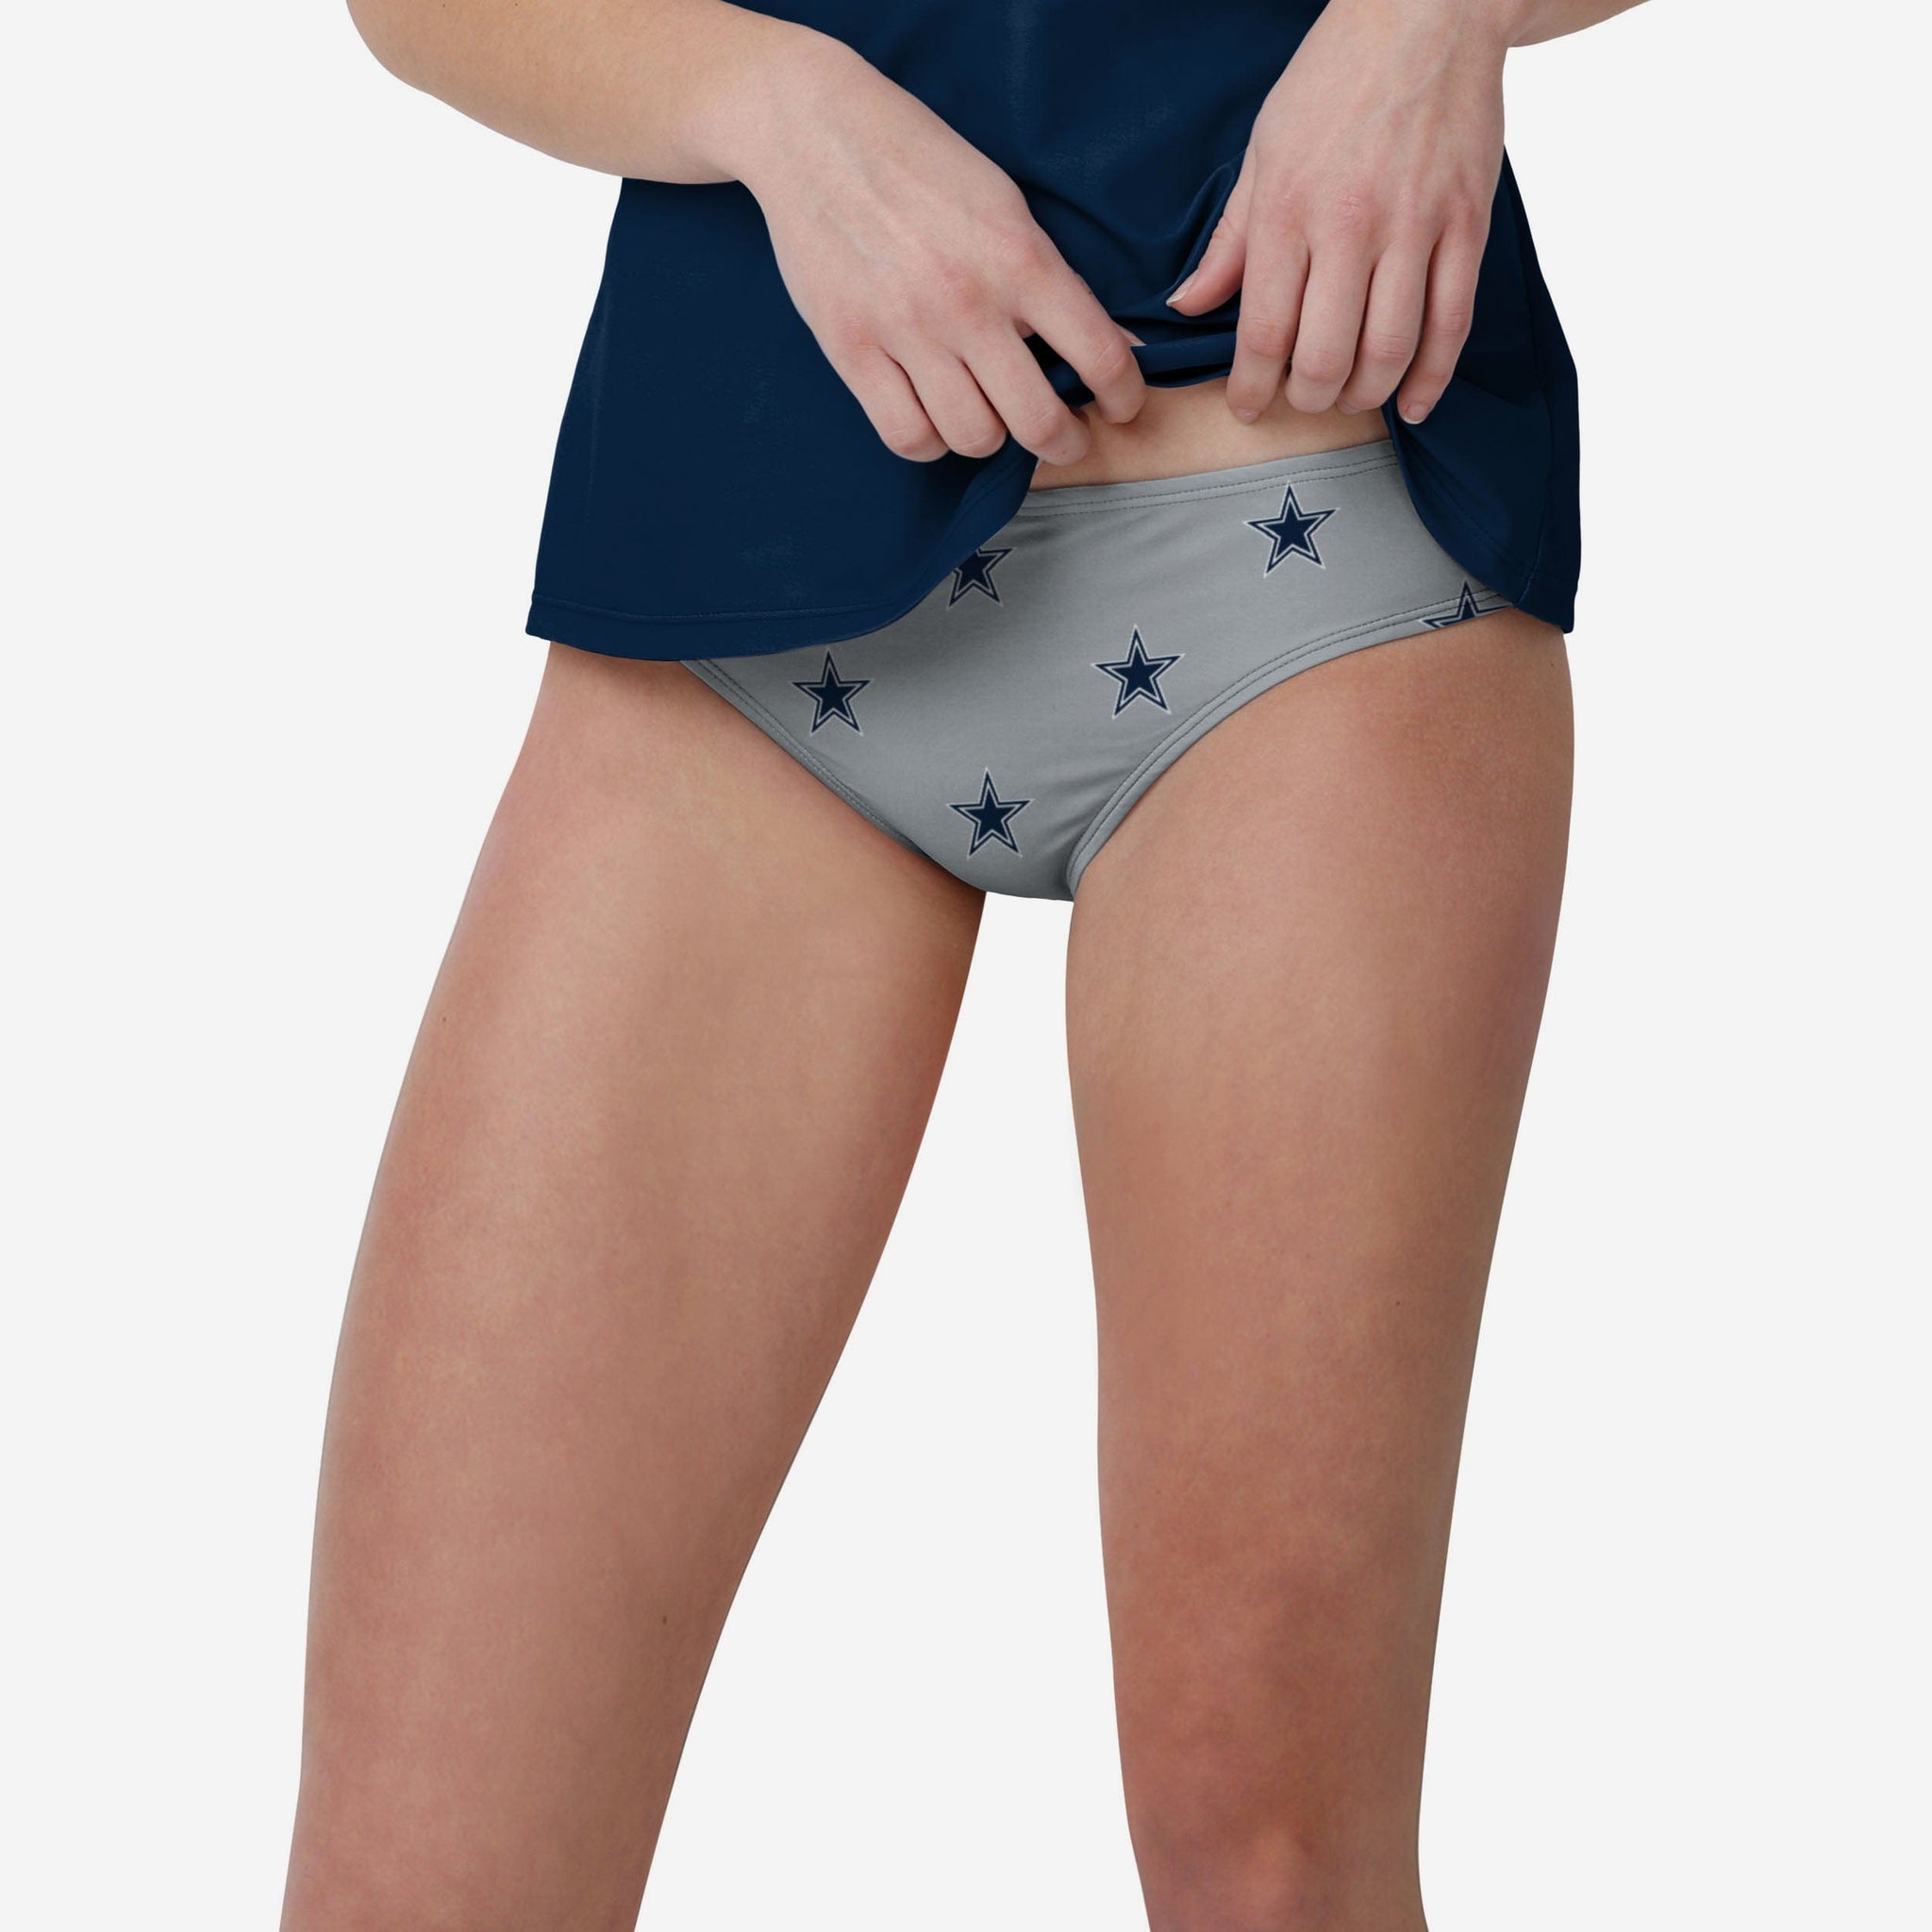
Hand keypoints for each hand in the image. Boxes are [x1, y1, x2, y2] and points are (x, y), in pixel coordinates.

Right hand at [727, 34, 1144, 464]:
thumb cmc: (921, 164)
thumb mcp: (1005, 203)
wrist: (817, 133)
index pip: (1099, 356)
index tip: (1120, 407)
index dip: (1123, 397)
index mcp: (1019, 258)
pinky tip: (936, 416)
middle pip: (1037, 422)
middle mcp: (966, 303)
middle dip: (1063, 441)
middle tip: (1063, 436)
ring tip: (990, 414)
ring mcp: (905, 331)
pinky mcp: (852, 350)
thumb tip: (1114, 345)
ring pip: (973, 438)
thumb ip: (1053, 278)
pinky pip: (907, 436)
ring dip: (991, 437)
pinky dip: (931, 441)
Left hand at [1168, 0, 1509, 424]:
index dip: (1251, 388)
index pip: (1263, 333)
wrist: (1427, 12)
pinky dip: (1432, 378)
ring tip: (1348, 396)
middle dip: (1308, 398)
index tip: (1246, 405)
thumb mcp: (1264, 150)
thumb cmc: (1336, 78)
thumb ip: (1230, 239)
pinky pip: (1452, 323)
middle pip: (1326, 357)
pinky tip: (1411, 403)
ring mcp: (1415, 227)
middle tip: (1301, 399)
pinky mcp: (1466, 225)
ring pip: (1388, 350)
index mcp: (1289, 210)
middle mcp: (1350, 225)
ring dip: (1364, 395)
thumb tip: (1189, 305)